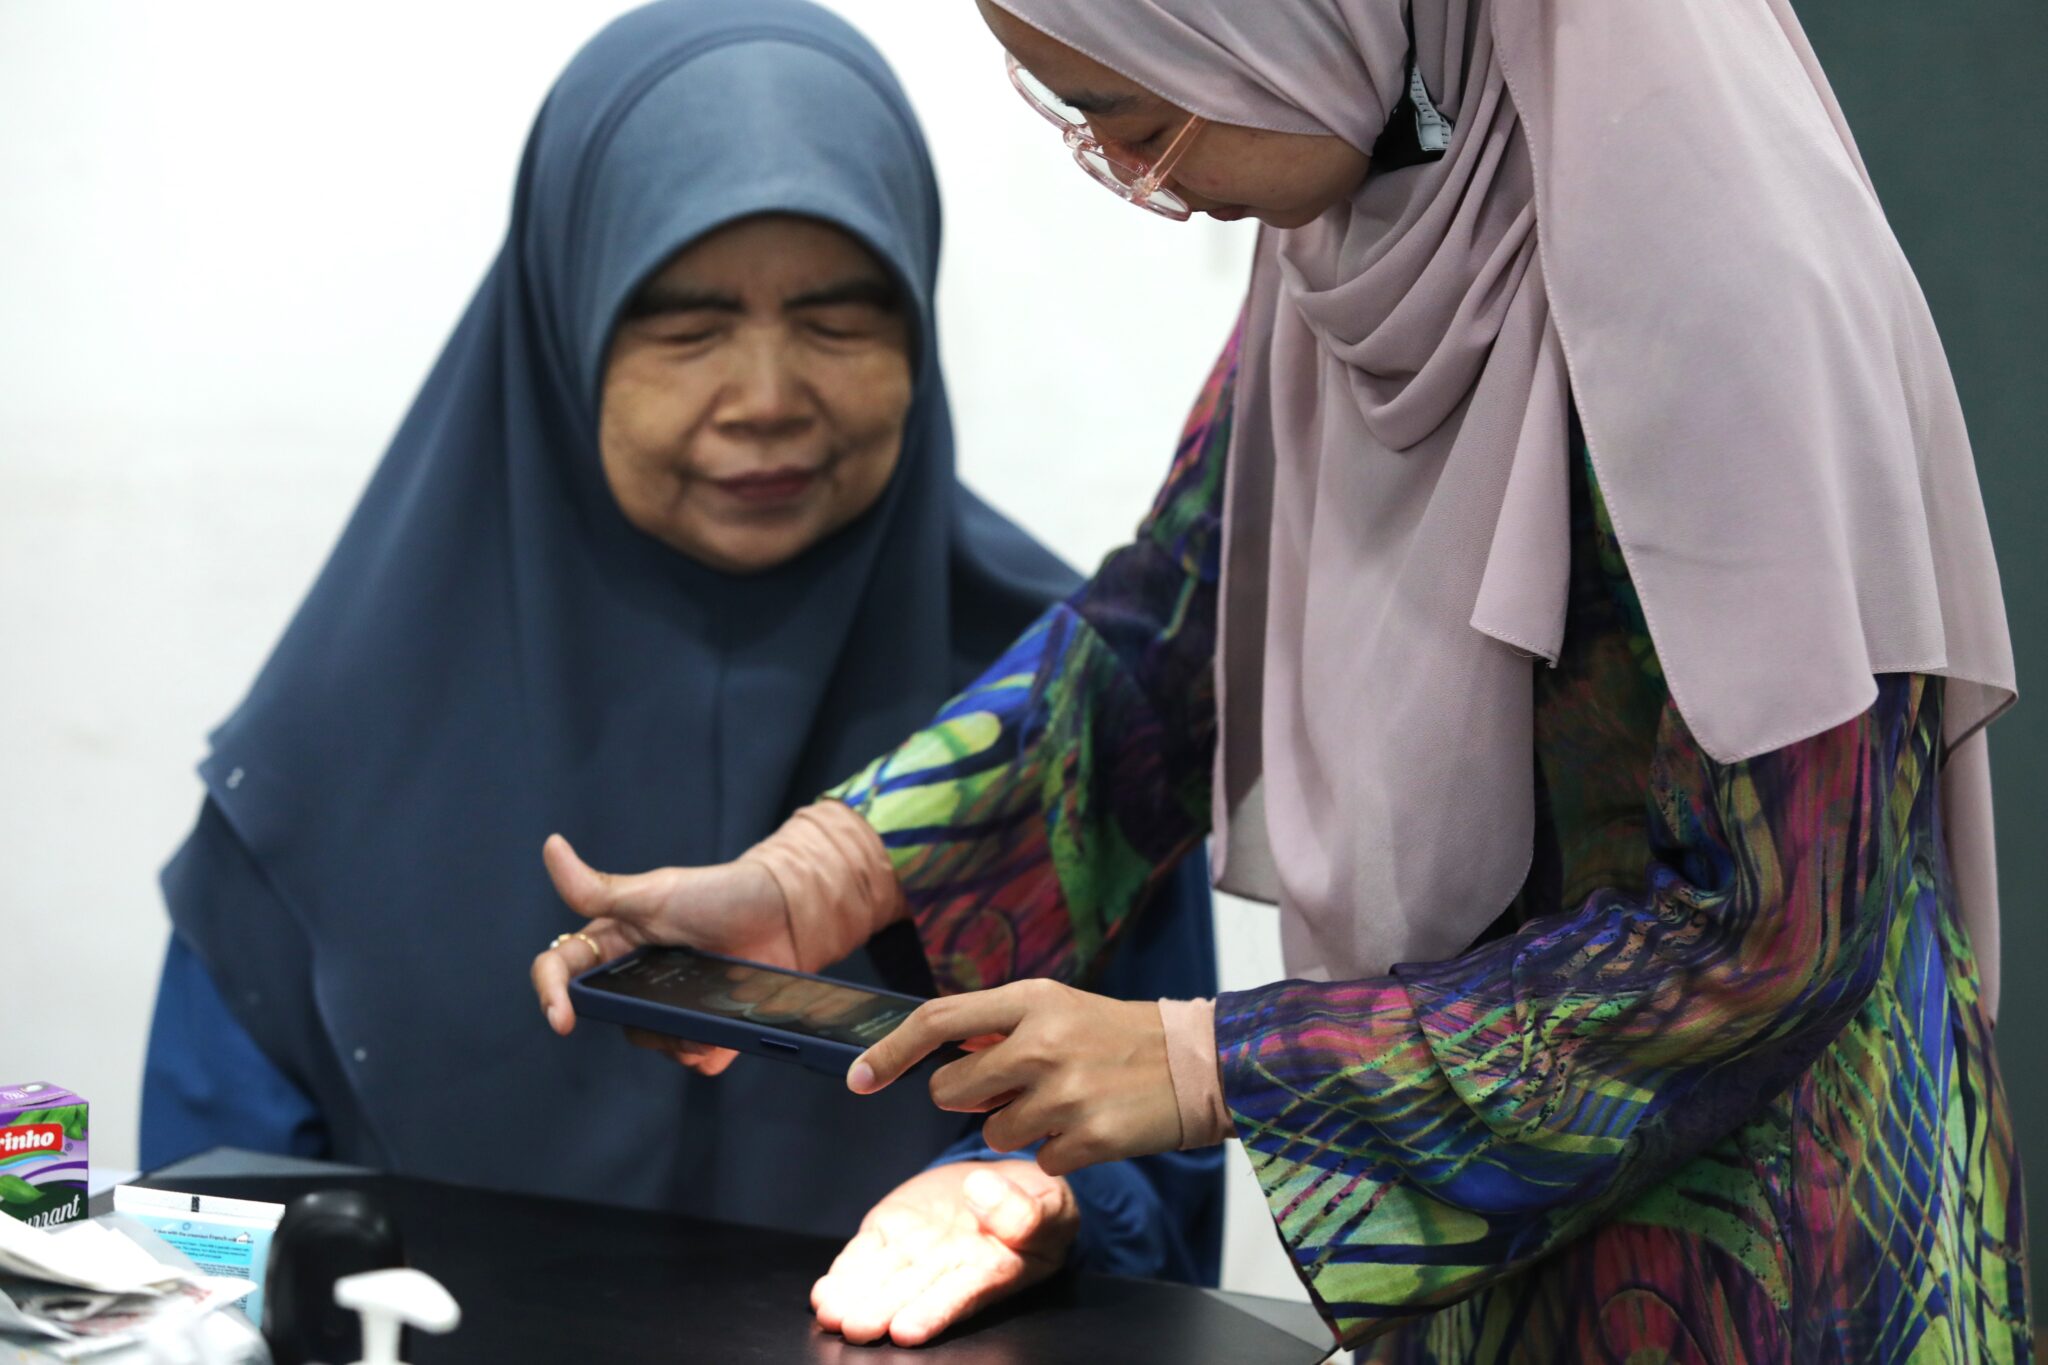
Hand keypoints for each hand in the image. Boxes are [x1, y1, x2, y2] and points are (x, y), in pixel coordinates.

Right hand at [527, 834, 793, 1073]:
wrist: (788, 911)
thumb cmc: (720, 894)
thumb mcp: (657, 892)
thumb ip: (600, 889)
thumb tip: (551, 847)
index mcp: (615, 944)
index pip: (561, 972)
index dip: (551, 996)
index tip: (563, 1020)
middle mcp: (637, 979)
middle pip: (610, 1015)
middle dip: (635, 1018)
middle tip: (668, 1003)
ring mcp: (674, 1006)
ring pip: (652, 1041)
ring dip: (675, 1037)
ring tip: (709, 1008)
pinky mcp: (710, 1028)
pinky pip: (697, 1058)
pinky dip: (708, 1049)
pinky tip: (726, 1027)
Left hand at [811, 1161, 1077, 1346]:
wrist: (1009, 1186)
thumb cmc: (1039, 1206)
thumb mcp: (1051, 1206)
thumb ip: (1026, 1210)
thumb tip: (980, 1190)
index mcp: (992, 1270)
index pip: (960, 1296)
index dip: (932, 1312)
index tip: (906, 1328)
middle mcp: (948, 1269)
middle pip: (911, 1294)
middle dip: (881, 1311)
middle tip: (855, 1326)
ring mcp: (916, 1251)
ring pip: (881, 1279)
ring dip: (855, 1298)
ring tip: (832, 1314)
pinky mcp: (893, 1229)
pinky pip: (865, 1255)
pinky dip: (844, 1274)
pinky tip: (825, 1294)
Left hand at [849, 980, 1181, 1176]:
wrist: (1197, 1063)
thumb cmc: (1116, 1034)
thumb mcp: (1057, 1007)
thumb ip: (998, 1024)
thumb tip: (938, 1044)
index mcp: (1031, 1000)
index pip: (936, 1020)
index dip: (888, 1052)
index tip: (857, 1078)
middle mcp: (1040, 1043)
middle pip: (949, 1088)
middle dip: (968, 1095)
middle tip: (1012, 1084)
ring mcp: (1063, 1094)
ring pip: (989, 1131)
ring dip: (1017, 1125)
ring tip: (1064, 1101)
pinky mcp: (1085, 1141)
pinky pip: (1034, 1159)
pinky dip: (1055, 1151)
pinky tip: (1088, 1126)